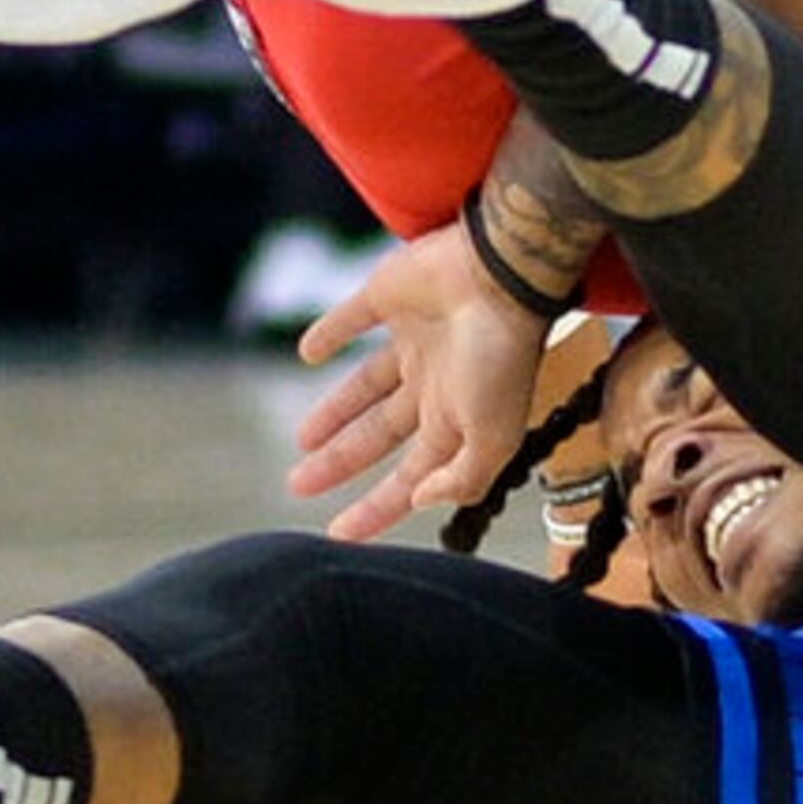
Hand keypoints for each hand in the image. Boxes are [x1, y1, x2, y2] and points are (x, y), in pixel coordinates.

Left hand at [288, 220, 551, 543]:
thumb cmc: (503, 355)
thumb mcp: (494, 436)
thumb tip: (420, 498)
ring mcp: (413, 339)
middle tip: (298, 485)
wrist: (503, 271)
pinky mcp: (390, 295)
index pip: (409, 477)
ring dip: (333, 413)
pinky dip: (329, 335)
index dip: (376, 508)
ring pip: (363, 386)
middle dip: (340, 463)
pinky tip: (309, 352)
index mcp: (457, 420)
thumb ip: (463, 479)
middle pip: (377, 435)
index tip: (338, 532)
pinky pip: (352, 318)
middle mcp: (436, 383)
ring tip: (302, 441)